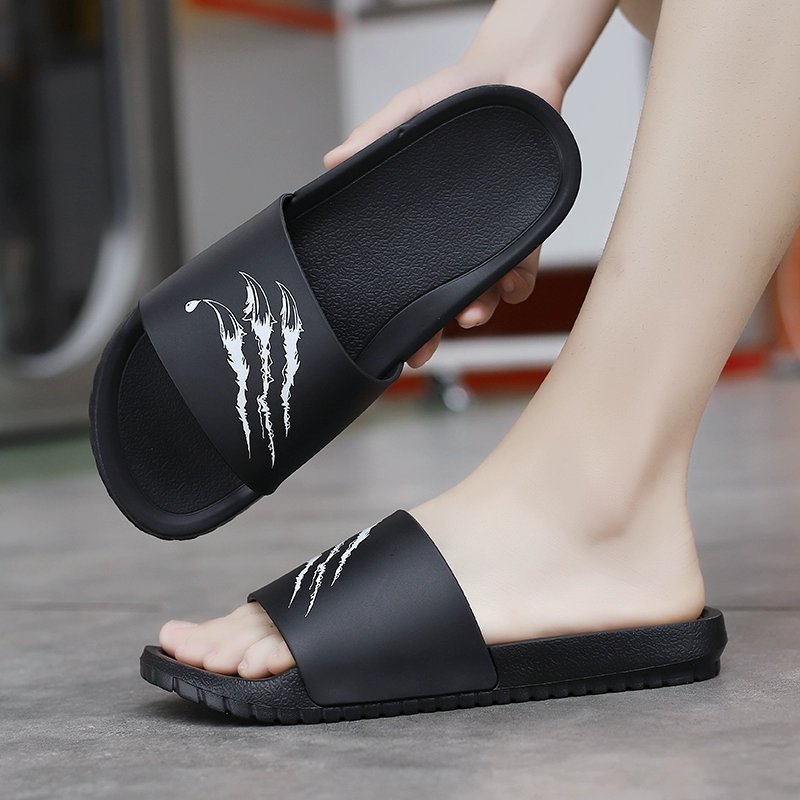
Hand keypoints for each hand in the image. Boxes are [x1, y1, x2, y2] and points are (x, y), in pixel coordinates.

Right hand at [324, 63, 562, 366]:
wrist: (514, 72)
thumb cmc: (458, 97)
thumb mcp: (409, 116)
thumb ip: (375, 140)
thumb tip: (332, 162)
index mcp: (426, 224)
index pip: (408, 276)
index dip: (400, 314)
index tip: (390, 343)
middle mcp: (458, 240)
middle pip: (445, 299)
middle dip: (436, 330)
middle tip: (424, 348)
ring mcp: (493, 237)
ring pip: (486, 293)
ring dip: (479, 310)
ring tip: (472, 313)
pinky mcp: (529, 226)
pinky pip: (526, 269)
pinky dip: (519, 283)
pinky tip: (511, 282)